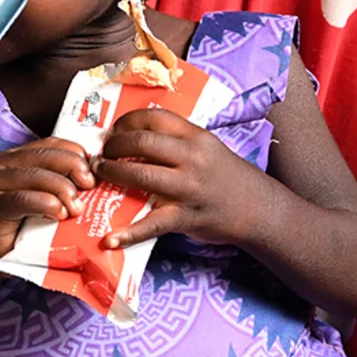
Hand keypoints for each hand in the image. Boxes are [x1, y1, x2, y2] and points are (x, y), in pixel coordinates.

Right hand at [0, 137, 95, 266]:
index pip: (52, 144)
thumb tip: (96, 175)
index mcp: (15, 156)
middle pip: (47, 155)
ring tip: (76, 208)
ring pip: (38, 175)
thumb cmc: (21, 227)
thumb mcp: (43, 197)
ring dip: (64, 189)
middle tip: (90, 187)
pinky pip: (25, 199)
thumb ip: (60, 180)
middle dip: (75, 168)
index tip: (94, 173)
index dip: (77, 154)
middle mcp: (1, 163)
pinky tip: (60, 214)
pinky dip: (47, 204)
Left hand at [90, 108, 265, 248]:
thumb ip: (177, 141)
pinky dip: (128, 233)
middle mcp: (192, 158)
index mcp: (196, 137)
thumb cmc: (227, 176)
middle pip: (142, 142)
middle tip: (101, 155)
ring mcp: (188, 187)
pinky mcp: (185, 216)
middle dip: (113, 146)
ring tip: (99, 176)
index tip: (114, 130)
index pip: (154, 117)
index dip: (127, 121)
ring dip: (112, 173)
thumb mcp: (207, 148)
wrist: (257, 208)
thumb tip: (136, 136)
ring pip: (140, 175)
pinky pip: (151, 224)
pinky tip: (109, 239)